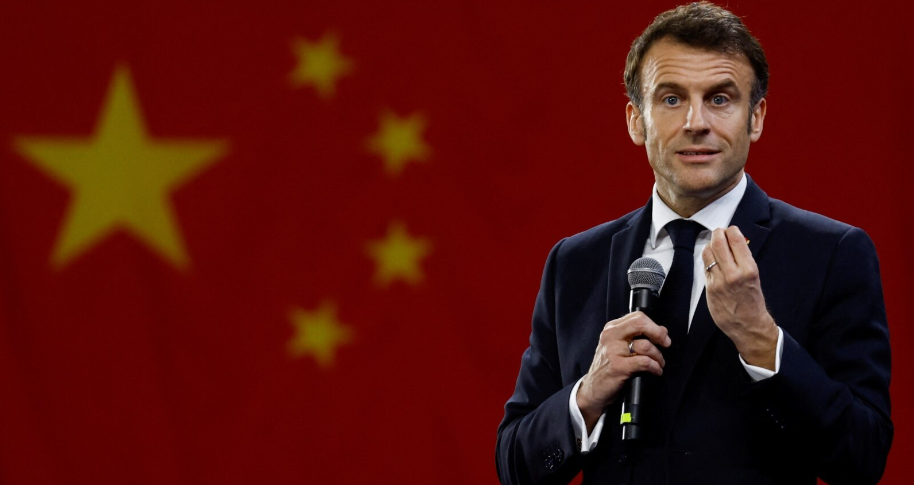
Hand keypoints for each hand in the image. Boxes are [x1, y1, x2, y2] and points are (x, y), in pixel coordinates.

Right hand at [576, 311, 670, 430]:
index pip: (637, 317)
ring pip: (646, 346)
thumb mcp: (619, 348)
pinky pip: (644, 362)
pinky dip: (655, 367)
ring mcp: (613, 351)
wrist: (593, 389)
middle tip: (665, 344)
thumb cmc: (608, 368)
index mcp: (611, 329)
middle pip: (640, 323)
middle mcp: (611, 337)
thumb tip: (662, 330)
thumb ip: (638, 336)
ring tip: (659, 363)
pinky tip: (655, 371)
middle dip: (658, 334)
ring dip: (658, 356)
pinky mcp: (618, 367)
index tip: (662, 336)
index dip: (654, 326)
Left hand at [701, 226, 777, 368]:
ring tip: (714, 246)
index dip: (730, 230)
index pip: (735, 240)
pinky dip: (707, 260)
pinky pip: (705, 267)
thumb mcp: (753, 276)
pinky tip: (712, 260)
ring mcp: (719, 281)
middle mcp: (733, 273)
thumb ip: (742, 259)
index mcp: (749, 269)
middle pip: (718, 243)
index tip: (730, 230)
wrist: (749, 324)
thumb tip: (732, 242)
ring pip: (708, 253)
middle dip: (717, 233)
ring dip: (710, 245)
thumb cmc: (753, 300)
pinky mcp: (710, 288)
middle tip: (719, 233)